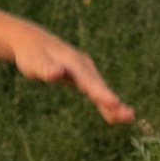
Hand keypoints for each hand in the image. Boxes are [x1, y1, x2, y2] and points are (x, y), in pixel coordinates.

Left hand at [7, 21, 134, 123]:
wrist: (31, 42)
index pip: (90, 81)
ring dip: (113, 104)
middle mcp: (84, 67)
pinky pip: (96, 92)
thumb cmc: (31, 53)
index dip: (102, 93)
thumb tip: (57, 73)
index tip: (115, 103)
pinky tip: (113, 116)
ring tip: (128, 118)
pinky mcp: (82, 78)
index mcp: (74, 63)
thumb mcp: (35, 61)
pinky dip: (105, 103)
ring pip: (101, 90)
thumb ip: (46, 68)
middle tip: (128, 116)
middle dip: (113, 102)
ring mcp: (85, 72)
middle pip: (100, 87)